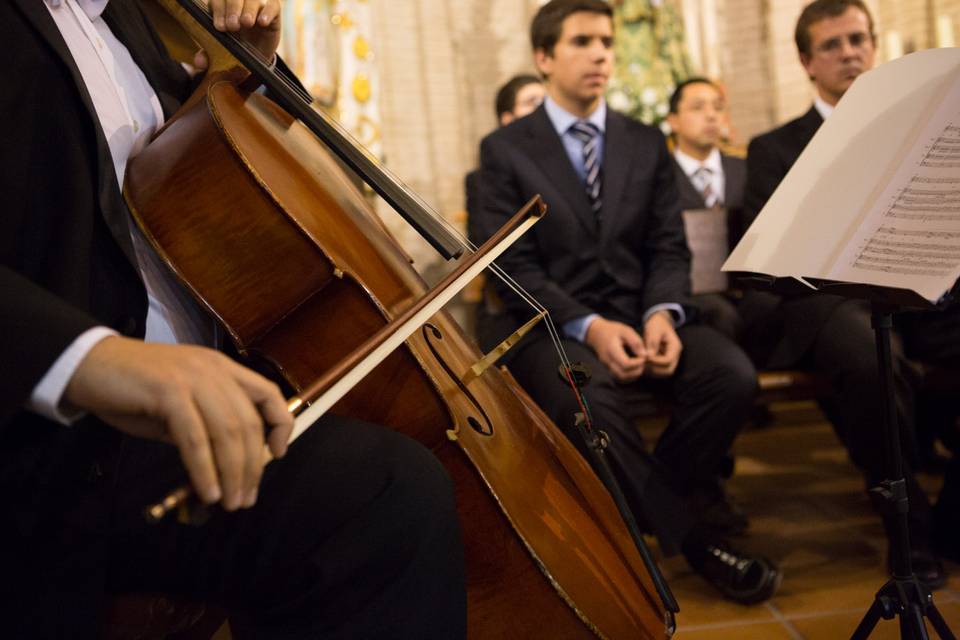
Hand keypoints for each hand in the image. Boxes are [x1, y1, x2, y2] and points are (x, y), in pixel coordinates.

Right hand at [64, 336, 293, 510]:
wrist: (89, 366)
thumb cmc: (134, 390)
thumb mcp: (182, 406)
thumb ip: (207, 427)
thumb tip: (230, 467)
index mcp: (222, 368)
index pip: (269, 394)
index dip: (281, 424)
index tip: (278, 455)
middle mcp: (213, 370)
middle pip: (248, 423)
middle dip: (252, 466)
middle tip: (246, 498)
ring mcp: (192, 378)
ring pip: (227, 432)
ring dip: (232, 473)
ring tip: (231, 502)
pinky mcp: (168, 391)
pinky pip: (195, 438)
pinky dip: (205, 469)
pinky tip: (208, 491)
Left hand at [207, 0, 282, 61]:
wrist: (258, 55)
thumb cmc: (237, 47)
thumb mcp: (222, 52)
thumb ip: (208, 54)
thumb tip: (198, 62)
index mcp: (222, 7)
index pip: (217, 1)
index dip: (218, 11)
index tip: (220, 27)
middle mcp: (239, 2)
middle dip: (232, 9)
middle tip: (233, 26)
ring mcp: (257, 4)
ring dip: (248, 9)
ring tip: (247, 23)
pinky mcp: (274, 10)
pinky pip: (272, 5)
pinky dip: (267, 12)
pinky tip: (262, 22)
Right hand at [584, 317, 646, 382]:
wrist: (596, 333)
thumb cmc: (612, 330)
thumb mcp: (626, 331)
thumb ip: (635, 343)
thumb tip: (644, 355)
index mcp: (612, 350)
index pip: (626, 364)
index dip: (638, 363)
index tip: (644, 356)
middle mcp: (608, 361)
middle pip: (623, 375)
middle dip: (637, 371)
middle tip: (643, 362)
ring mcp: (607, 366)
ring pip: (621, 378)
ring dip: (633, 375)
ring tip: (639, 365)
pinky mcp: (608, 369)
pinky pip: (619, 377)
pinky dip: (629, 376)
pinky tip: (634, 368)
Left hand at [643, 311, 682, 377]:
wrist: (659, 322)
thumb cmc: (656, 324)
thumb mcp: (654, 330)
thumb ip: (653, 342)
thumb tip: (649, 356)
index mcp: (675, 347)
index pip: (668, 360)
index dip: (656, 361)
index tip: (645, 357)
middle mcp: (675, 355)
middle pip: (668, 371)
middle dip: (654, 369)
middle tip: (642, 363)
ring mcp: (670, 359)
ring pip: (664, 373)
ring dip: (652, 371)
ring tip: (642, 364)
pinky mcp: (664, 362)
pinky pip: (659, 371)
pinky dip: (651, 370)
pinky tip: (643, 364)